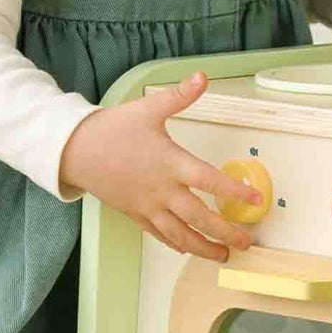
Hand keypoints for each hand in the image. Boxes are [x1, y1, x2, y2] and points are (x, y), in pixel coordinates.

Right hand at [57, 71, 259, 261]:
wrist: (75, 150)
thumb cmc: (112, 129)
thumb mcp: (148, 108)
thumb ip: (179, 96)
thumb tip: (202, 76)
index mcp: (171, 164)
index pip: (210, 181)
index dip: (235, 191)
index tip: (257, 200)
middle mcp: (163, 190)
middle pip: (200, 217)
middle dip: (225, 232)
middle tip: (246, 242)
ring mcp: (148, 206)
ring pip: (180, 234)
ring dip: (203, 247)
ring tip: (223, 256)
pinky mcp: (135, 214)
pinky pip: (158, 234)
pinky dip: (175, 243)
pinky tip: (186, 249)